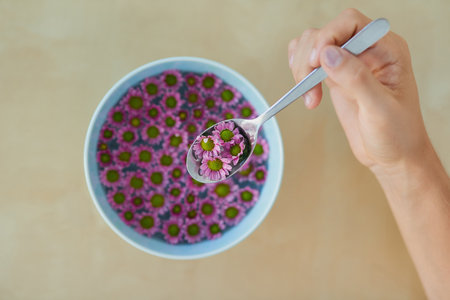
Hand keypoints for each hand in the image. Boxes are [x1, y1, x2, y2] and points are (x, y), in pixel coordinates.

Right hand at [288, 8, 430, 174]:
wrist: (392, 156)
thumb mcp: (380, 109)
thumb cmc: (397, 134)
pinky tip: (307, 92)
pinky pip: (308, 61)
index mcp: (386, 49)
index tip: (316, 62)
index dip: (328, 36)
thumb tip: (328, 54)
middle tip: (308, 86)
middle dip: (310, 57)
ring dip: (301, 67)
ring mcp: (348, 63)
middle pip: (325, 32)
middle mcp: (366, 51)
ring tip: (310, 96)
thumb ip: (356, 78)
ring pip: (312, 45)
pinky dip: (299, 73)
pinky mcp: (334, 77)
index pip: (351, 23)